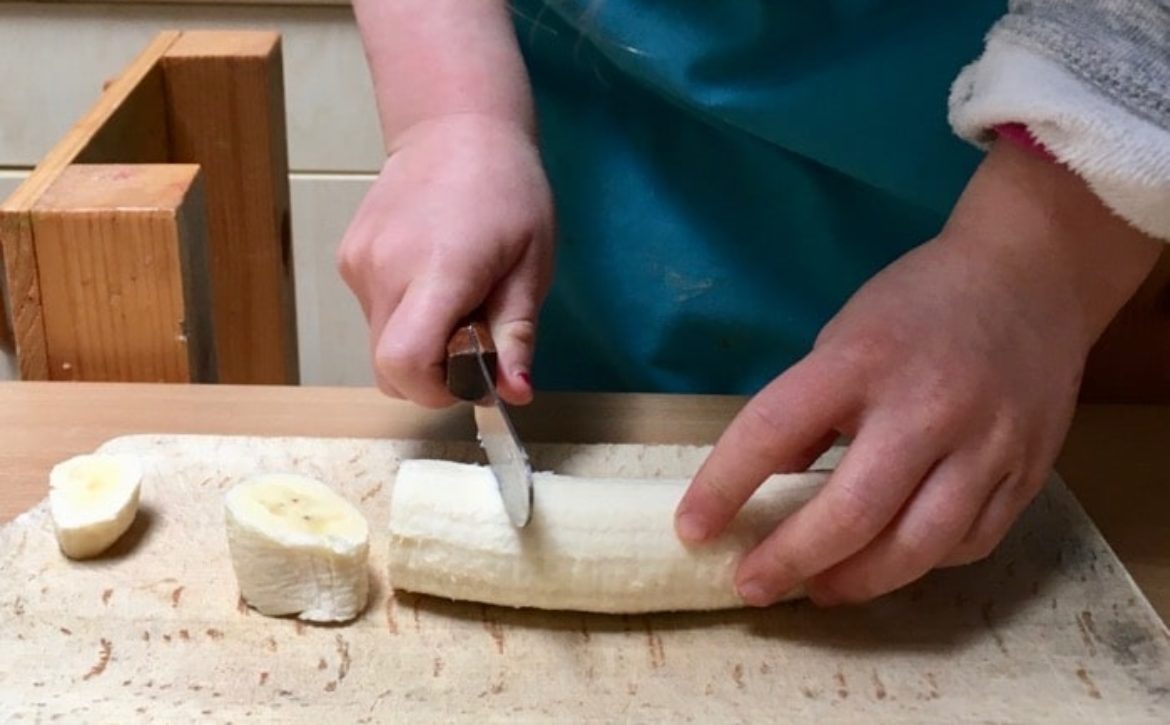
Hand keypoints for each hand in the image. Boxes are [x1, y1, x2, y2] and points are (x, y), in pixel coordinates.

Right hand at [337, 114, 554, 406]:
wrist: (455, 127)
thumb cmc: (508, 192)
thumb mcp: (532, 266)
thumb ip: (516, 334)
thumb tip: (516, 393)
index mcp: (438, 271)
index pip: (404, 364)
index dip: (434, 391)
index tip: (469, 376)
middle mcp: (385, 271)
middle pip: (388, 367)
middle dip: (431, 374)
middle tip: (471, 338)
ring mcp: (358, 264)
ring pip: (379, 343)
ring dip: (418, 341)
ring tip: (456, 295)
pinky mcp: (347, 258)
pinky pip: (373, 313)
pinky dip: (402, 314)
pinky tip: (431, 275)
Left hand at [675, 141, 1161, 605]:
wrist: (1030, 274)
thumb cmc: (918, 304)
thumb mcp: (843, 335)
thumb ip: (810, 411)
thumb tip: (775, 485)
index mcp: (862, 361)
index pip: (774, 431)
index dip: (724, 487)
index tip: (691, 530)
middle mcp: (926, 407)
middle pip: (853, 513)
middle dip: (791, 561)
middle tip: (751, 585)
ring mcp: (986, 444)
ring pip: (918, 548)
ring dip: (857, 582)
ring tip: (818, 590)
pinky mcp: (1027, 470)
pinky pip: (970, 543)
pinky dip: (922, 564)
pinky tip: (891, 561)